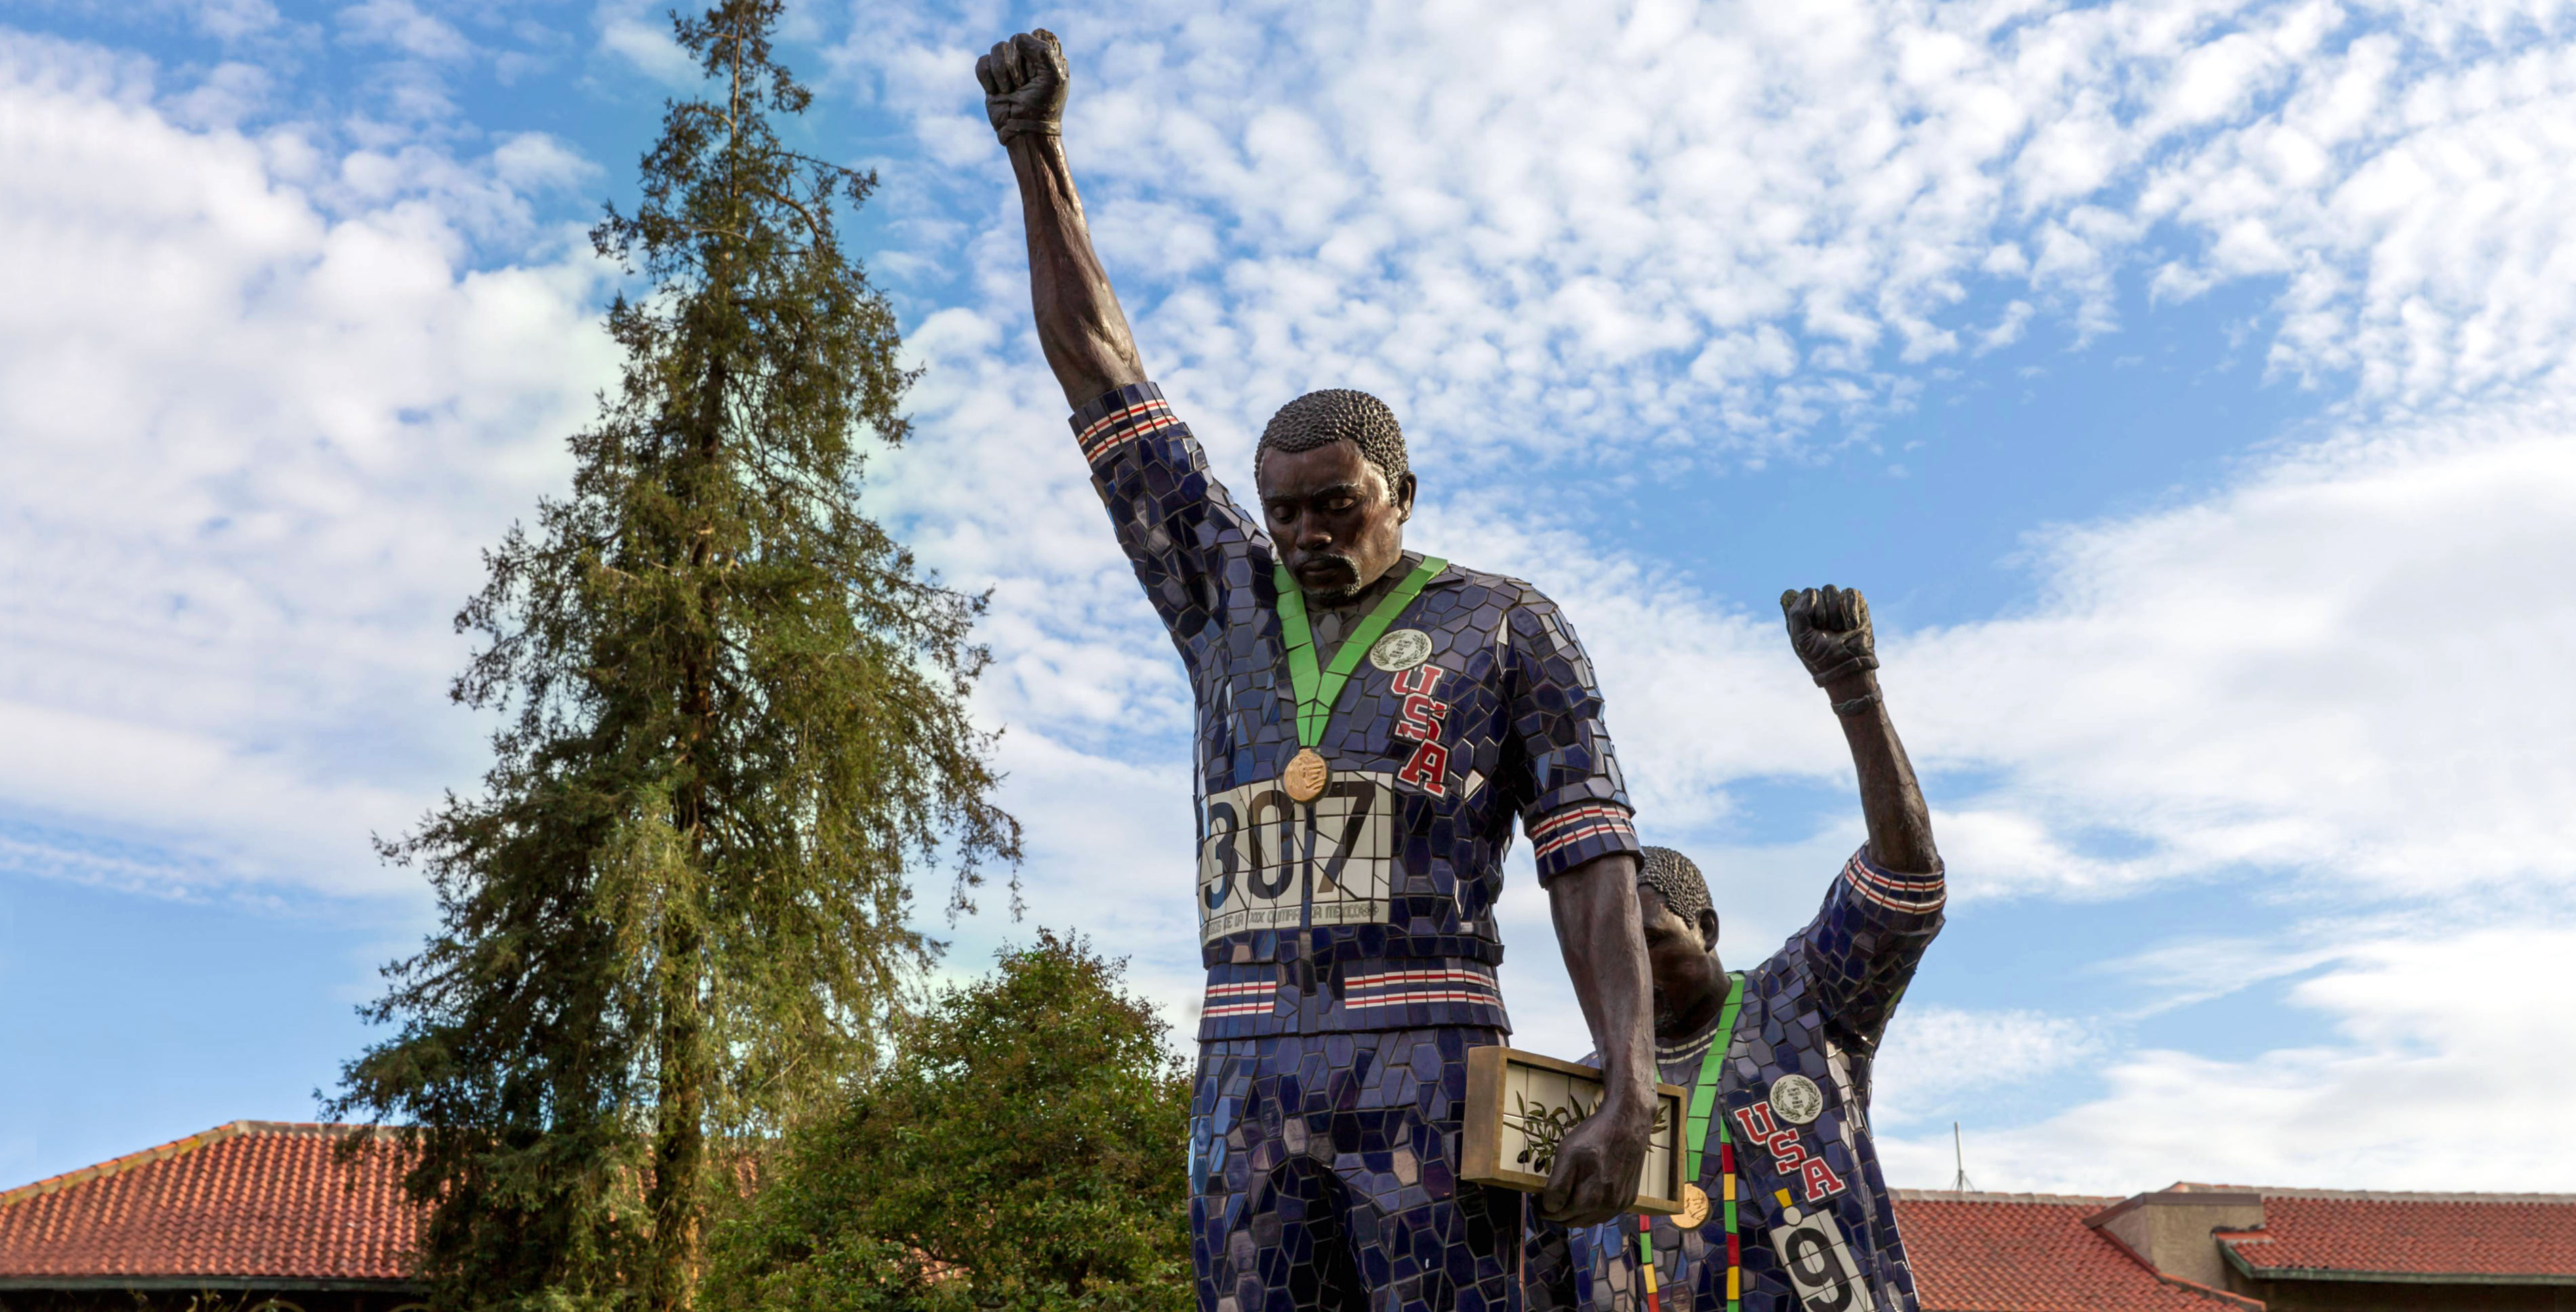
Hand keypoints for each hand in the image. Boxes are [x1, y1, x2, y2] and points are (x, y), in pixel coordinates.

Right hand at [975, 30, 1067, 141]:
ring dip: (1001, 72)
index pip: (1038, 34)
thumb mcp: (1053, 79)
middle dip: (1017, 65)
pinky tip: (996, 92)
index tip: (1037, 73)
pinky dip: (987, 77)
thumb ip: (1043, 52)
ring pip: (997, 48)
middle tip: (1023, 85)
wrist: (1024, 131)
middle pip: (1014, 40)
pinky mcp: (991, 76)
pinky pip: (982, 62)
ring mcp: (1008, 65)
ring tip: (1009, 90)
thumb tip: (1017, 39)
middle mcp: (1027, 57)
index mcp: (1047, 55)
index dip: (1034, 52)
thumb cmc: (1043, 106)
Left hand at [1538, 1094, 1649, 1225]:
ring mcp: (1618, 1205)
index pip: (1554, 1214)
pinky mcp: (1628, 1200)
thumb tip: (1549, 1206)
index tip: (1536, 1197)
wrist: (1627, 1125)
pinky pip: (1603, 1215)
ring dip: (1572, 1215)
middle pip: (1570, 1221)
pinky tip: (1584, 1198)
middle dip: (1555, 1213)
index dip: (1541, 1206)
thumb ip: (1556, 1186)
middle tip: (1545, 1201)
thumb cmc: (1593, 1137)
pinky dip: (1590, 1212)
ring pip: (1586, 1221)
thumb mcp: (1566, 1154)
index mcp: (1588, 1199)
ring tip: (1563, 1201)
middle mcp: (1605, 1207)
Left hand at [1781, 585, 1877, 686]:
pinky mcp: (1856, 605)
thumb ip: (1796, 613)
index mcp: (1801, 613)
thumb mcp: (1800, 638)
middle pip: (1816, 592)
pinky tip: (1852, 625)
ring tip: (1840, 630)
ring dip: (1835, 613)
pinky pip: (1851, 593)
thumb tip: (1811, 592)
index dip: (1805, 608)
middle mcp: (1818, 606)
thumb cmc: (1821, 657)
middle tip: (1827, 632)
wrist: (1847, 668)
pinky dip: (1850, 609)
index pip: (1798, 594)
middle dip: (1821, 615)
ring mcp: (1837, 604)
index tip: (1811, 627)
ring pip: (1831, 590)